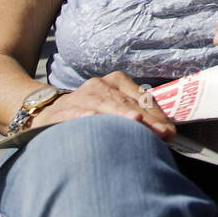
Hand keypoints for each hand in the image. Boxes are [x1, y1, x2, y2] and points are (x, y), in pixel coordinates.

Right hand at [31, 71, 175, 140]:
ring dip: (121, 115)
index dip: (157, 117)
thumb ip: (141, 119)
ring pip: (106, 106)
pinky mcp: (63, 110)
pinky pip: (78, 113)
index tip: (170, 133)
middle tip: (162, 134)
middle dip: (147, 120)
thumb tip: (169, 133)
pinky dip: (87, 117)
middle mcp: (101, 85)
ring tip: (136, 121)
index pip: (142, 100)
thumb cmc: (90, 114)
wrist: (47, 111)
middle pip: (128, 104)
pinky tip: (95, 121)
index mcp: (117, 82)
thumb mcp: (115, 111)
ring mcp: (82, 96)